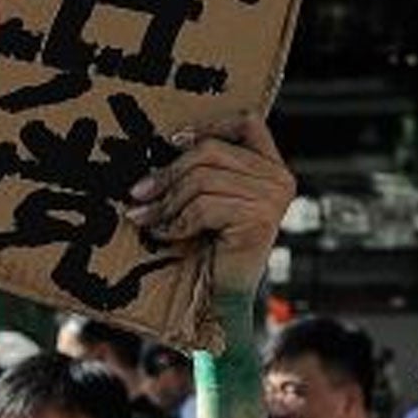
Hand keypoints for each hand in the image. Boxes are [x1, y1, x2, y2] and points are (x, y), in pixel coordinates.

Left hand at [122, 116, 295, 296]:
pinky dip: (177, 222)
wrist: (225, 296)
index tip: (173, 139)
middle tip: (138, 193)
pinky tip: (165, 234)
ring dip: (166, 203)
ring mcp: (271, 198)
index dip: (209, 125)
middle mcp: (278, 178)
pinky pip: (203, 208)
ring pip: (201, 180)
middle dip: (168, 173)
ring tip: (145, 218)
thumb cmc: (214, 246)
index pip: (247, 122)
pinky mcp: (257, 220)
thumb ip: (206, 171)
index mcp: (271, 166)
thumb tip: (163, 145)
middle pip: (211, 151)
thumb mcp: (214, 199)